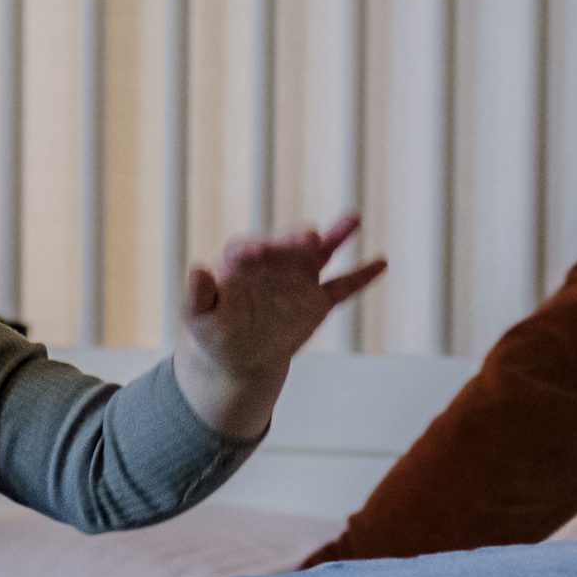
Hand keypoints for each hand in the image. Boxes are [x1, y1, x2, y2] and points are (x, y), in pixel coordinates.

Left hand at [174, 216, 387, 437]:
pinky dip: (362, 276)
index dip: (254, 249)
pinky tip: (381, 262)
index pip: (247, 250)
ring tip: (353, 220)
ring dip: (335, 236)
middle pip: (286, 246)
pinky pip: (343, 286)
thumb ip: (198, 296)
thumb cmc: (215, 334)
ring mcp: (298, 279)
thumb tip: (196, 271)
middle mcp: (273, 263)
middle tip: (309, 237)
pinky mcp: (318, 300)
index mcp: (240, 264)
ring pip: (319, 254)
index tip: (259, 251)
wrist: (240, 356)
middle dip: (296, 240)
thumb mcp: (199, 319)